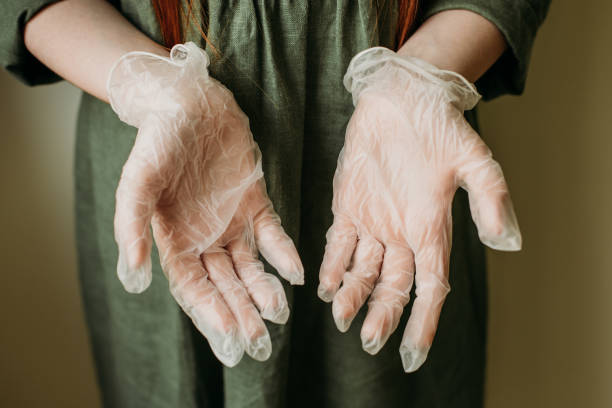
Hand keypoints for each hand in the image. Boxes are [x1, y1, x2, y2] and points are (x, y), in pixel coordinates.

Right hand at [108, 42, 302, 366]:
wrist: (190, 105)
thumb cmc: (159, 142)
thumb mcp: (138, 182)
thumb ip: (131, 225)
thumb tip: (131, 277)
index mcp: (174, 240)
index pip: (192, 286)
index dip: (209, 311)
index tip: (228, 333)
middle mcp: (205, 238)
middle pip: (224, 284)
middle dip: (240, 311)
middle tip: (258, 340)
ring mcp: (232, 222)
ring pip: (249, 266)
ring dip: (263, 290)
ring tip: (278, 313)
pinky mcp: (255, 202)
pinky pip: (271, 234)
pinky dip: (282, 253)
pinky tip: (295, 272)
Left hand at [318, 47, 520, 371]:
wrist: (402, 96)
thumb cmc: (438, 124)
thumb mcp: (472, 157)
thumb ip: (489, 196)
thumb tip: (506, 239)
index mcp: (431, 228)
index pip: (431, 286)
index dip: (424, 321)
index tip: (412, 354)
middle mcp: (401, 232)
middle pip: (393, 286)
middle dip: (382, 314)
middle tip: (368, 339)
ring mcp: (373, 220)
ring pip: (363, 270)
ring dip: (353, 294)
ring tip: (340, 316)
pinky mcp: (348, 205)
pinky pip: (339, 243)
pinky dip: (332, 265)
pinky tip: (324, 285)